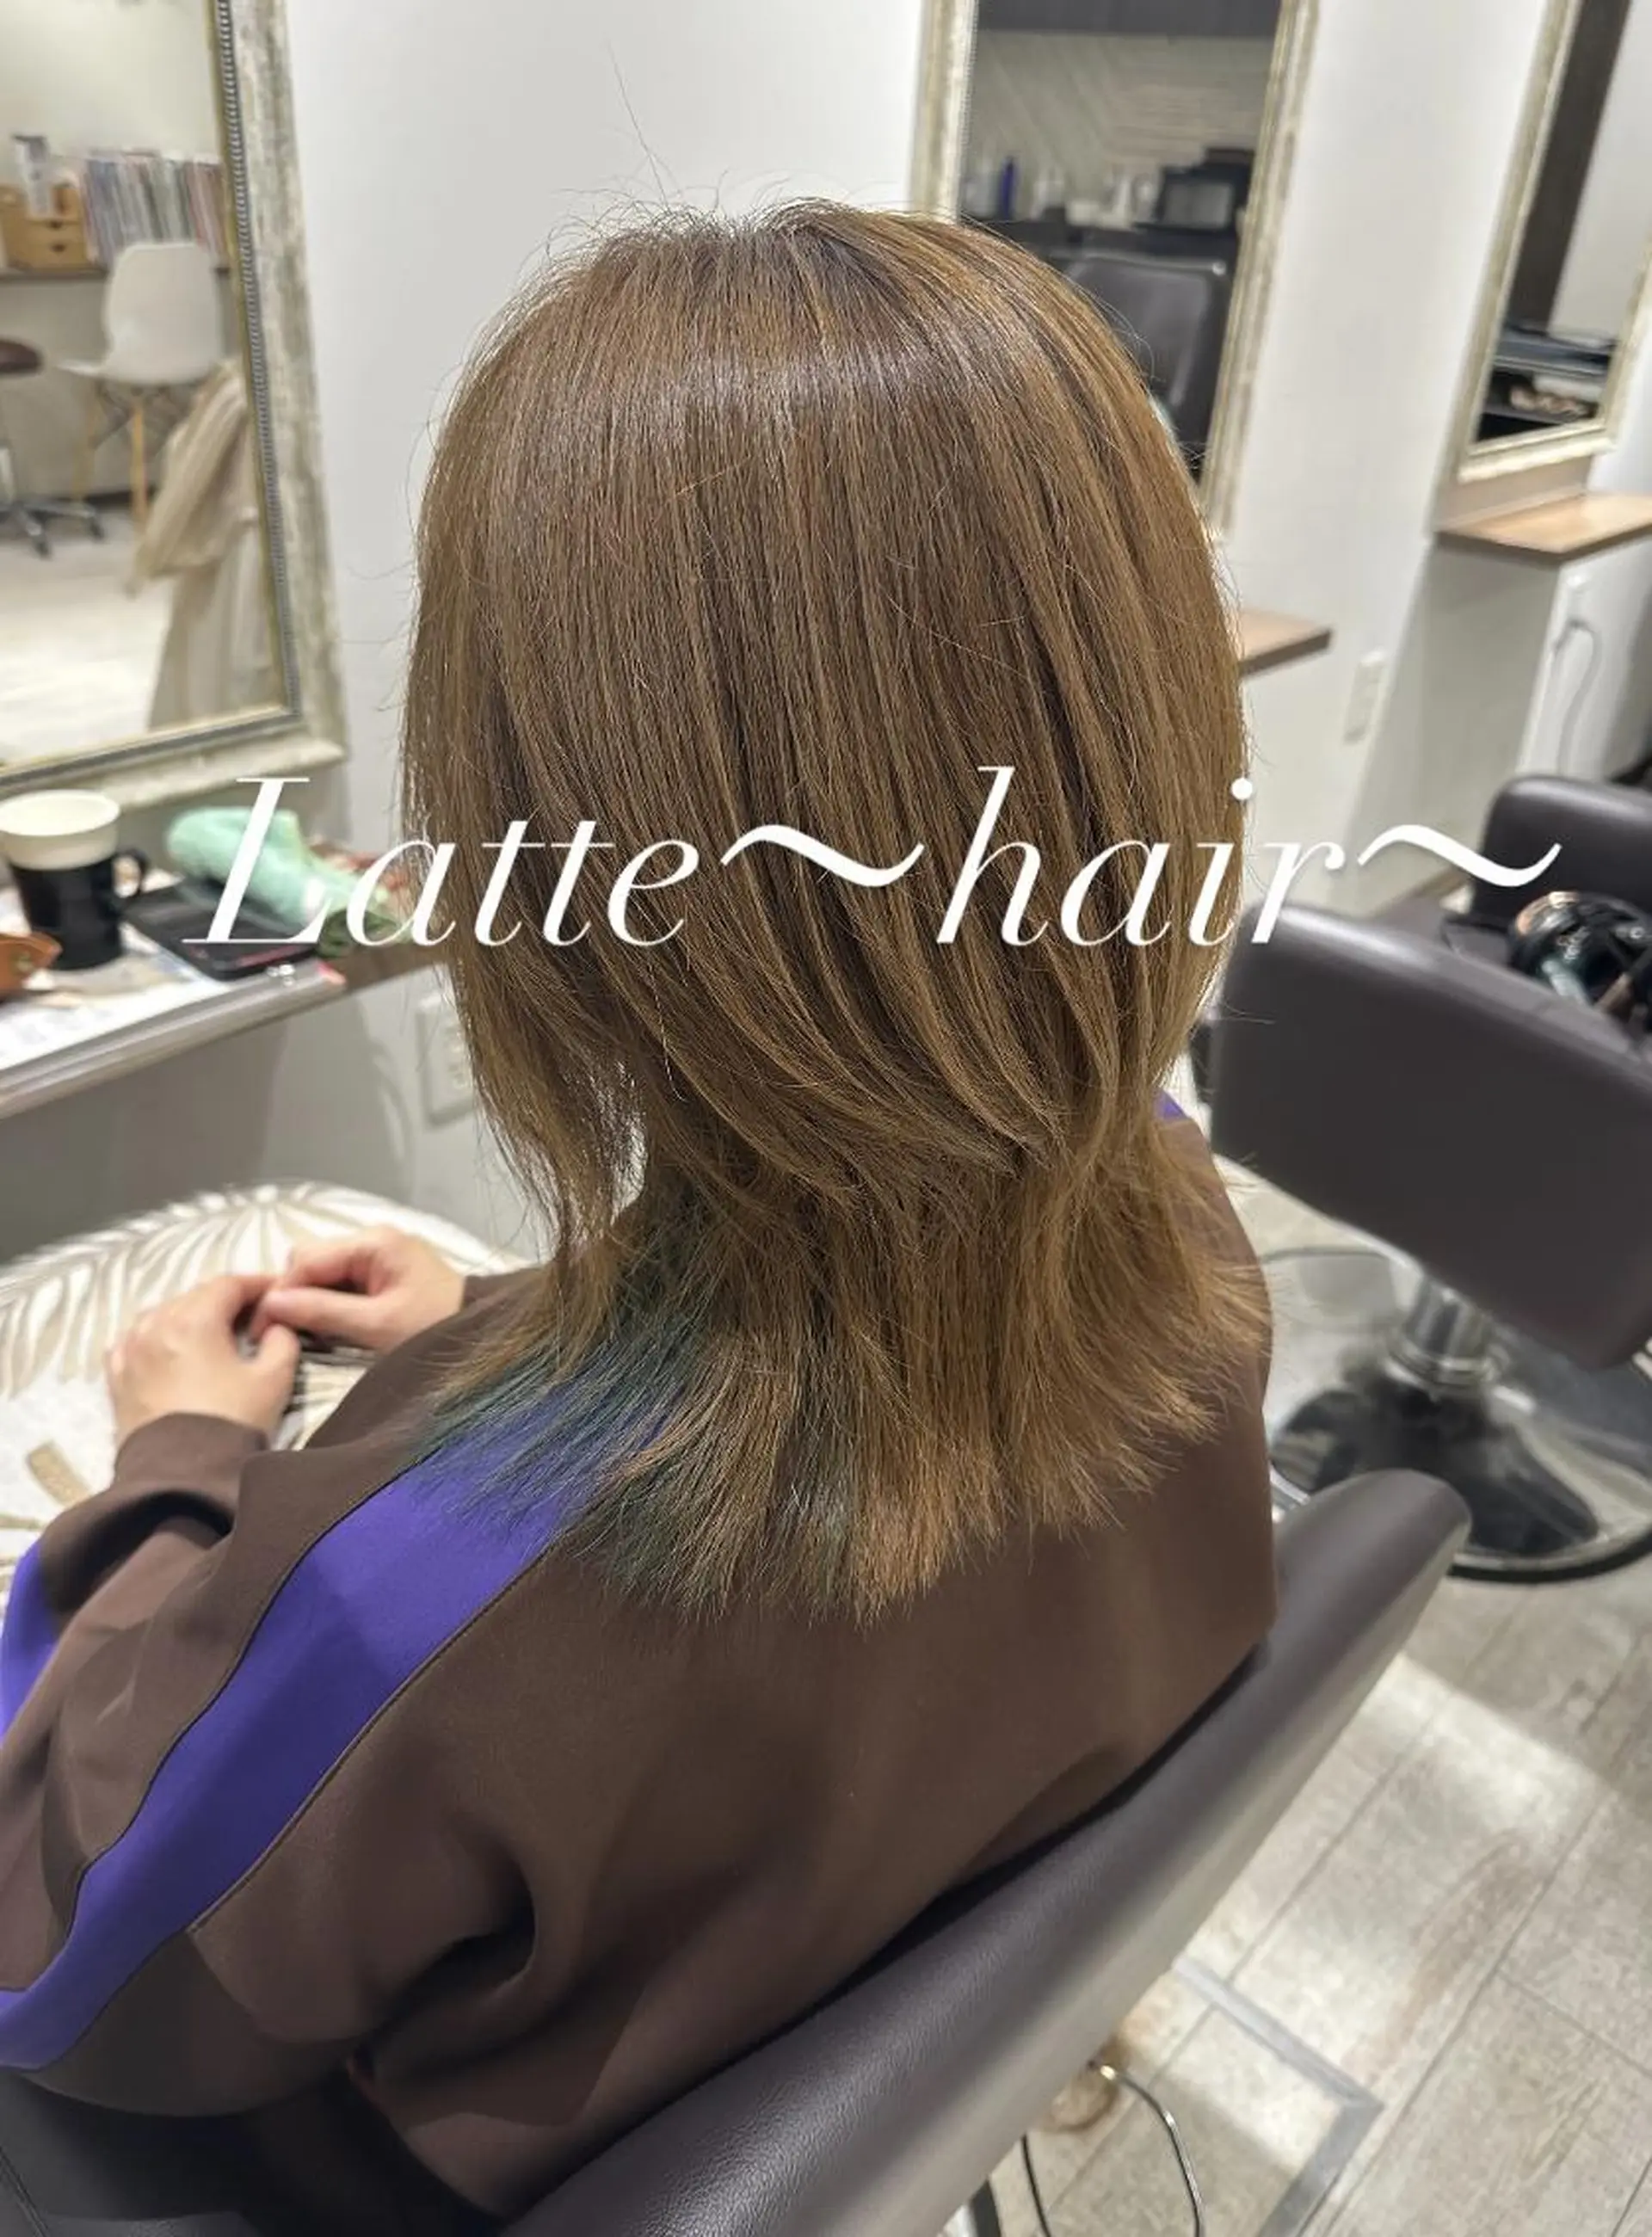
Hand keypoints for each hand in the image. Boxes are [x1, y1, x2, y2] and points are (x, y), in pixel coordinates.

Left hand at [108, 1274, 298, 1443]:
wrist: (182, 1478)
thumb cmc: (232, 1423)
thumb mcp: (275, 1379)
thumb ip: (282, 1341)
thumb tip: (275, 1327)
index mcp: (195, 1318)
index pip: (229, 1284)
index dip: (257, 1284)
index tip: (277, 1292)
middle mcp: (156, 1325)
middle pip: (195, 1296)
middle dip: (225, 1300)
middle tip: (252, 1317)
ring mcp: (130, 1351)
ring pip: (161, 1315)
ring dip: (189, 1316)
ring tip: (211, 1334)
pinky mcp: (116, 1378)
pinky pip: (132, 1341)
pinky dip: (153, 1337)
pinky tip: (165, 1348)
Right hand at [251, 1227, 465, 1354]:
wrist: (482, 1334)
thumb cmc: (434, 1328)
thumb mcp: (377, 1325)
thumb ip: (323, 1311)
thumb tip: (271, 1302)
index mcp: (374, 1242)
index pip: (306, 1258)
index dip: (281, 1292)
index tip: (263, 1329)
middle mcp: (373, 1238)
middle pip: (311, 1260)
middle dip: (294, 1293)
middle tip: (285, 1332)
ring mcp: (378, 1254)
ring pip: (323, 1271)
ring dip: (310, 1298)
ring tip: (304, 1332)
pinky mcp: (383, 1272)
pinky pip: (341, 1281)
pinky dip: (329, 1301)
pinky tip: (326, 1324)